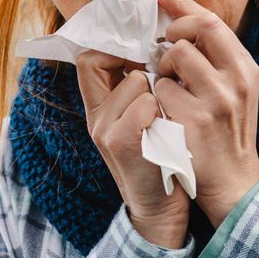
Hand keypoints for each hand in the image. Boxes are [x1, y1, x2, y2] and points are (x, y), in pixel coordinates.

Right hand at [75, 50, 189, 247]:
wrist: (161, 210)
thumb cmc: (160, 157)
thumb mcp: (141, 121)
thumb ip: (136, 90)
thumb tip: (153, 48)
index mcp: (98, 109)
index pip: (89, 58)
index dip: (115, 47)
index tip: (143, 54)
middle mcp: (96, 118)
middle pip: (103, 61)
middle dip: (137, 64)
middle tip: (159, 76)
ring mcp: (105, 130)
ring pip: (136, 80)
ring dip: (159, 90)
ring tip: (167, 115)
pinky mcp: (122, 143)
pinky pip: (145, 103)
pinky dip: (162, 111)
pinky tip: (168, 130)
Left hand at [153, 0, 258, 227]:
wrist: (233, 184)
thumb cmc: (227, 133)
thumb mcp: (235, 90)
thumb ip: (216, 57)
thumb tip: (183, 15)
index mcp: (247, 70)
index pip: (214, 21)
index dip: (184, 4)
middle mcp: (236, 81)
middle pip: (198, 29)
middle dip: (173, 31)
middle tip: (163, 46)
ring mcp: (216, 101)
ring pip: (174, 57)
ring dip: (162, 68)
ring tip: (169, 87)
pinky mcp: (193, 121)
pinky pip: (161, 91)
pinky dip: (157, 97)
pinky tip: (166, 112)